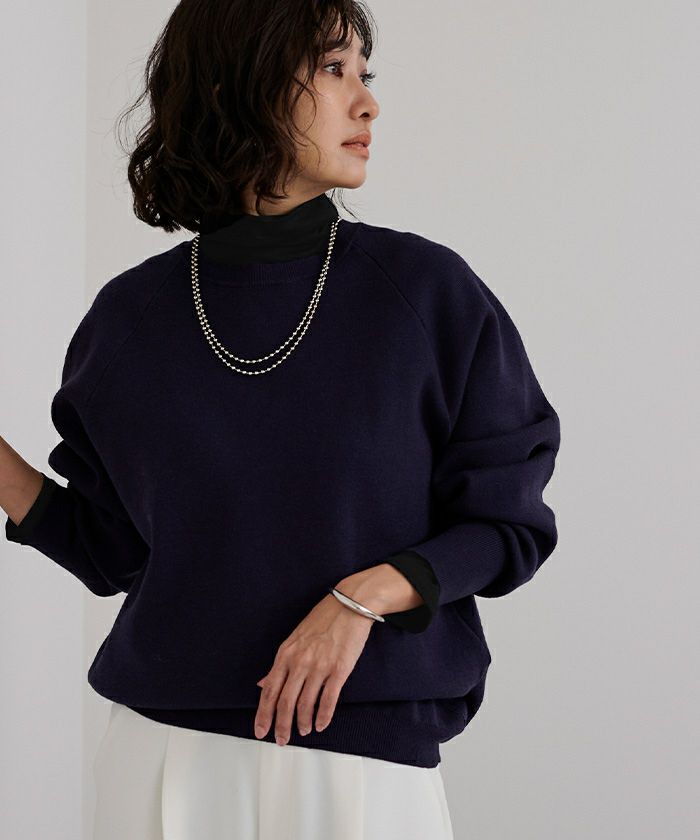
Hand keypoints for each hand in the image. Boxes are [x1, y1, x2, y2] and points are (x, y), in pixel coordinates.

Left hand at [253, 589, 376, 744]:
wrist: (350, 605)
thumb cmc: (323, 620)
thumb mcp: (294, 639)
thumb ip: (280, 664)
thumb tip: (263, 684)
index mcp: (286, 654)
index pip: (270, 690)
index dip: (264, 714)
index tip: (260, 730)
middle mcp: (300, 661)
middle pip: (285, 702)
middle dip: (281, 725)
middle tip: (281, 740)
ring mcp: (319, 666)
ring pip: (305, 704)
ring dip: (303, 722)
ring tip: (304, 731)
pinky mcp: (339, 669)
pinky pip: (328, 699)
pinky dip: (323, 716)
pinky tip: (321, 724)